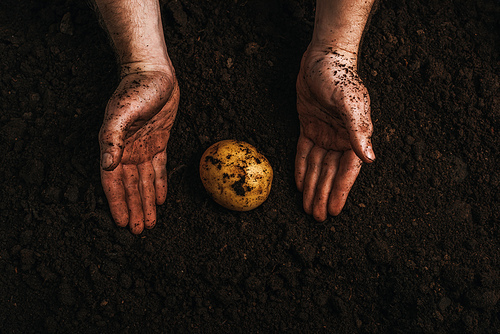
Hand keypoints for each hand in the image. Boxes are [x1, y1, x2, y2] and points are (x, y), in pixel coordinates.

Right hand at [99, 66, 178, 233]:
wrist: (153, 72)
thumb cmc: (136, 89)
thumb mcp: (122, 113)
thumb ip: (112, 139)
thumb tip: (107, 166)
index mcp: (115, 147)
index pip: (114, 182)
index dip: (118, 203)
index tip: (123, 223)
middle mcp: (128, 151)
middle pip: (130, 187)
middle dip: (134, 209)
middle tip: (139, 231)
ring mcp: (143, 147)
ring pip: (145, 182)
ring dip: (146, 202)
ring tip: (150, 222)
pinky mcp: (159, 141)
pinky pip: (159, 168)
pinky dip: (159, 184)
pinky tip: (160, 199)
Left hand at [295, 47, 374, 221]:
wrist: (322, 57)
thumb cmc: (339, 77)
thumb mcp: (349, 102)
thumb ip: (358, 130)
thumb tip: (369, 158)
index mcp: (354, 136)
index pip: (347, 171)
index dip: (340, 191)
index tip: (335, 210)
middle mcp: (340, 138)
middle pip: (329, 173)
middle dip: (323, 195)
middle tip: (317, 217)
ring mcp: (324, 133)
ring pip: (316, 166)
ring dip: (312, 186)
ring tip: (308, 207)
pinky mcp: (309, 126)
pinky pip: (304, 152)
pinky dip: (301, 168)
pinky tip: (299, 184)